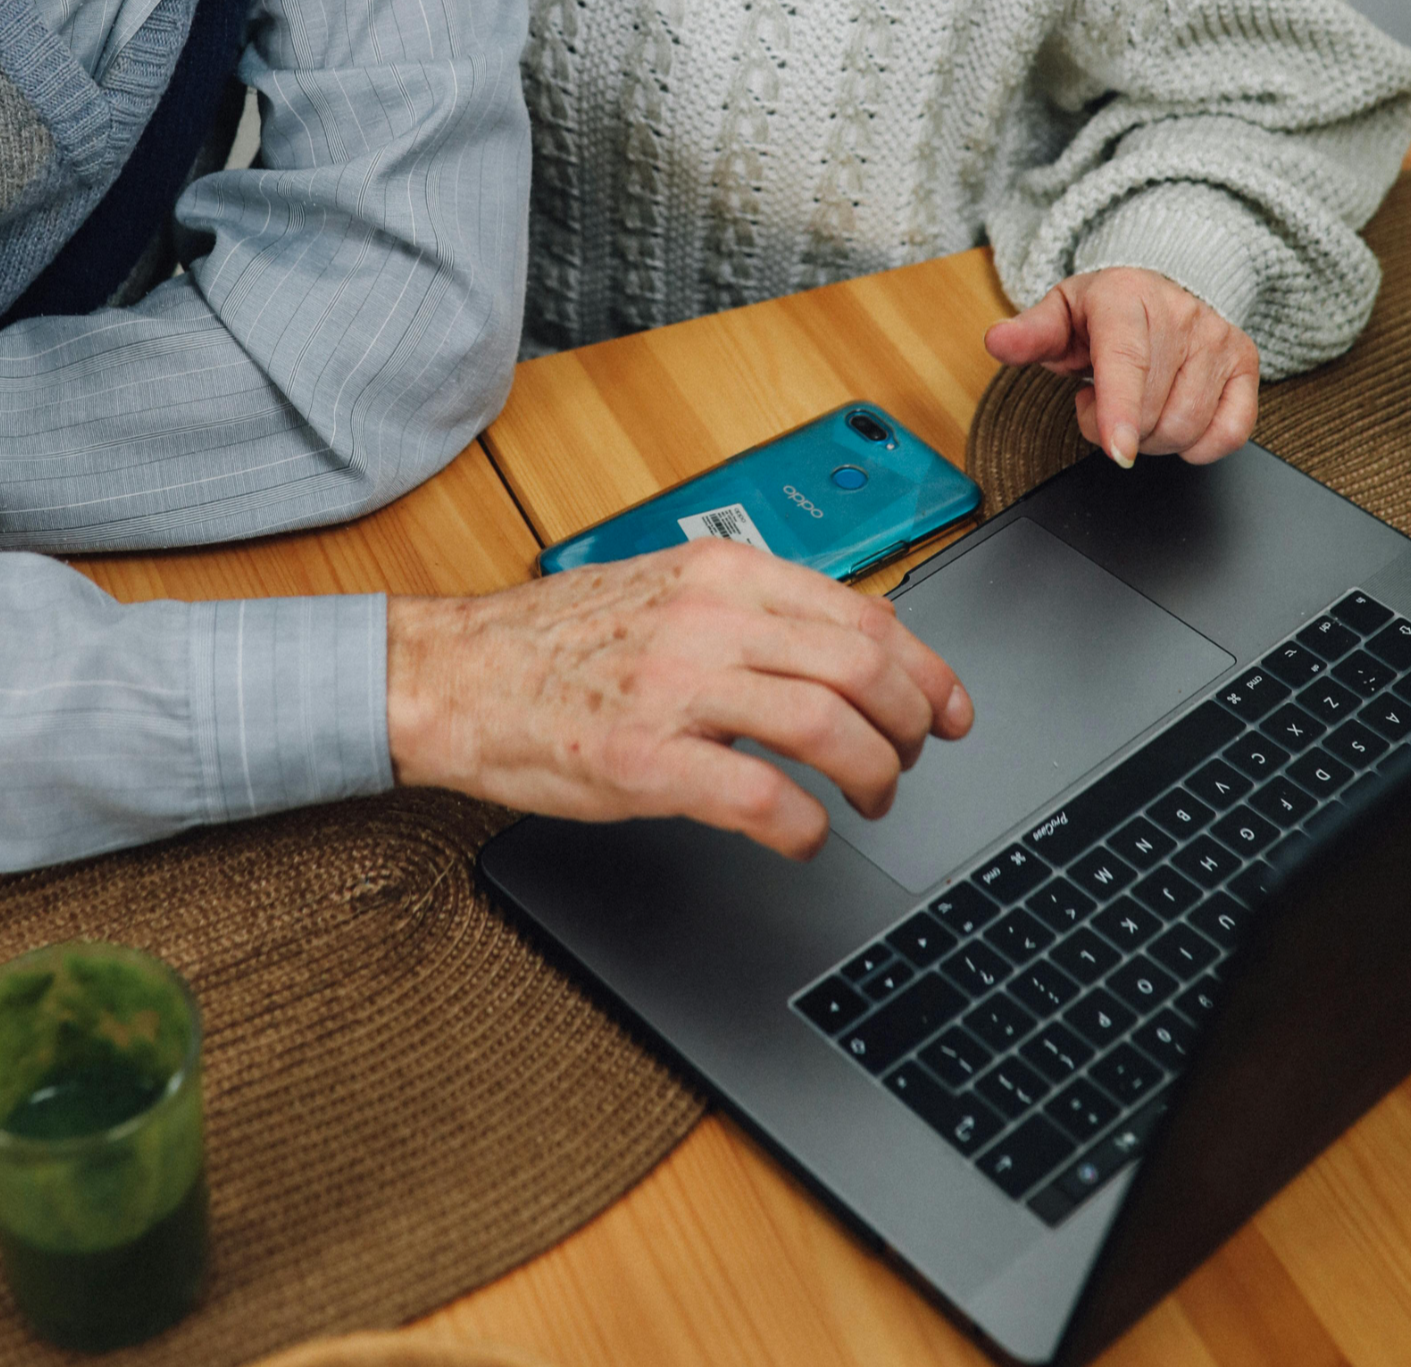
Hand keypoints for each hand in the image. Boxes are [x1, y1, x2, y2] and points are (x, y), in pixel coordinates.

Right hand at [386, 541, 972, 859]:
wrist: (459, 675)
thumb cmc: (557, 643)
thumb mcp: (668, 591)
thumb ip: (753, 610)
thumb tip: (849, 644)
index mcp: (722, 574)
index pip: (864, 615)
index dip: (928, 670)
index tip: (952, 708)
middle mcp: (709, 620)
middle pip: (863, 670)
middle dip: (911, 727)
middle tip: (910, 761)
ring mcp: (677, 689)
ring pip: (829, 728)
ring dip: (873, 776)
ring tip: (868, 799)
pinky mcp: (645, 760)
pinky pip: (763, 797)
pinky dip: (805, 828)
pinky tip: (802, 837)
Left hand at [983, 266, 1258, 466]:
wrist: (1165, 282)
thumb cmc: (1108, 308)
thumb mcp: (1061, 313)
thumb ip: (1029, 334)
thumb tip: (998, 341)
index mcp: (1126, 298)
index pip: (1127, 362)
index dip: (1120, 411)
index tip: (1119, 450)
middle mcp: (1180, 315)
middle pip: (1154, 409)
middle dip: (1117, 428)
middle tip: (1101, 403)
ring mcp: (1218, 340)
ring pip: (1189, 427)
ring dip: (1153, 438)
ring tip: (1136, 405)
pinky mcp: (1246, 364)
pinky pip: (1231, 432)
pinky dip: (1199, 445)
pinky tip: (1174, 420)